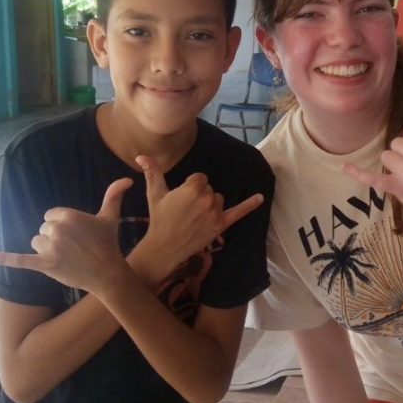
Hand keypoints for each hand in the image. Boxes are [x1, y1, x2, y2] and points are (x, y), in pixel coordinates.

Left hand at [0, 178, 133, 293]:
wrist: (108, 273)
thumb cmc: (108, 244)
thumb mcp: (110, 217)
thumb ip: (113, 195)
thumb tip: (127, 178)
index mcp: (68, 215)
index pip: (51, 216)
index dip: (61, 226)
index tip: (76, 235)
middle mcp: (57, 229)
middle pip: (43, 229)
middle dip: (54, 238)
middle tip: (73, 248)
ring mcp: (50, 247)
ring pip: (36, 242)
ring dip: (46, 250)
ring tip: (65, 257)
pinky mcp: (44, 264)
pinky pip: (20, 260)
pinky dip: (3, 259)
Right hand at [134, 156, 263, 282]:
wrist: (164, 246)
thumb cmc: (159, 219)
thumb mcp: (155, 194)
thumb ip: (152, 172)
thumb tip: (141, 156)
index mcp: (192, 188)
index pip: (200, 178)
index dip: (191, 186)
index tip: (182, 198)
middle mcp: (207, 198)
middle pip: (209, 189)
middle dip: (200, 196)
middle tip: (185, 211)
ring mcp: (215, 212)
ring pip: (218, 199)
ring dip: (210, 205)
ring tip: (195, 217)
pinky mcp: (221, 224)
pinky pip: (239, 212)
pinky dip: (250, 205)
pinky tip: (260, 198)